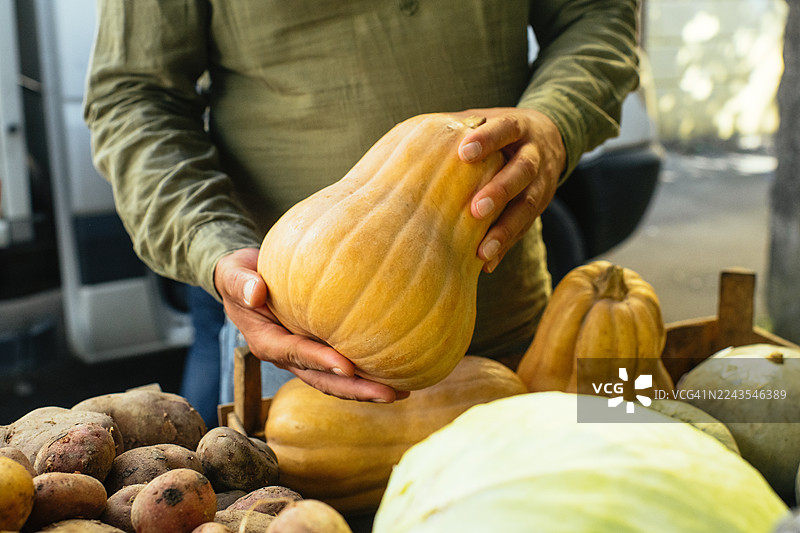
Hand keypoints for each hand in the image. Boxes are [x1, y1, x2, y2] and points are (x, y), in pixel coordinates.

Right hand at [214, 248, 408, 401]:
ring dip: (365, 388)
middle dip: (354, 390)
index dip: (320, 362)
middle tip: (388, 393)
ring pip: (335, 379)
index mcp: (266, 342)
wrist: (245, 282)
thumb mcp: (233, 274)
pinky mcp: (317, 348)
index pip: (295, 354)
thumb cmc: (239, 276)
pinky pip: (342, 364)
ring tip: (400, 391)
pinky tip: (396, 370)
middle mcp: (287, 356)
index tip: (347, 367)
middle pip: (322, 379)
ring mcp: (303, 356)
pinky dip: (365, 371)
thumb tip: (256, 291)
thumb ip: (241, 282)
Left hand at [454, 108, 565, 272]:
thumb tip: (413, 135)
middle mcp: (535, 156)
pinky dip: (506, 246)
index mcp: (519, 129)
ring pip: (528, 205)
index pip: (506, 129)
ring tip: (484, 250)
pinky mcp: (540, 207)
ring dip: (505, 229)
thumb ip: (460, 126)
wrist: (552, 139)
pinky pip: (525, 229)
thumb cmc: (502, 132)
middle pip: (522, 171)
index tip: (464, 152)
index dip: (488, 140)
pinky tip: (487, 264)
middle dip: (501, 190)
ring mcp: (542, 183)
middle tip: (476, 209)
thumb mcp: (489, 119)